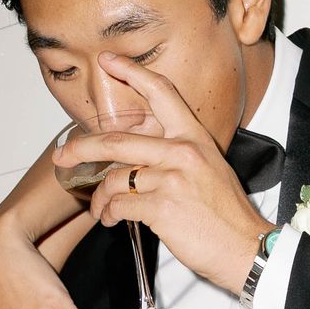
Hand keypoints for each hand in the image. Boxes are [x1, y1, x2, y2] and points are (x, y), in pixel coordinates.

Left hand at [62, 56, 268, 293]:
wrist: (246, 247)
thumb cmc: (226, 215)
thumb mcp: (209, 170)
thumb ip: (176, 157)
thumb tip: (137, 161)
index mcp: (195, 137)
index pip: (162, 92)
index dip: (131, 72)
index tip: (108, 61)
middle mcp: (182, 151)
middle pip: (118, 140)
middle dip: (82, 148)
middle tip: (63, 155)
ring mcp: (171, 178)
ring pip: (115, 179)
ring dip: (100, 198)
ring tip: (99, 210)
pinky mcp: (161, 206)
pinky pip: (120, 204)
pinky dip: (109, 214)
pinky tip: (111, 220)